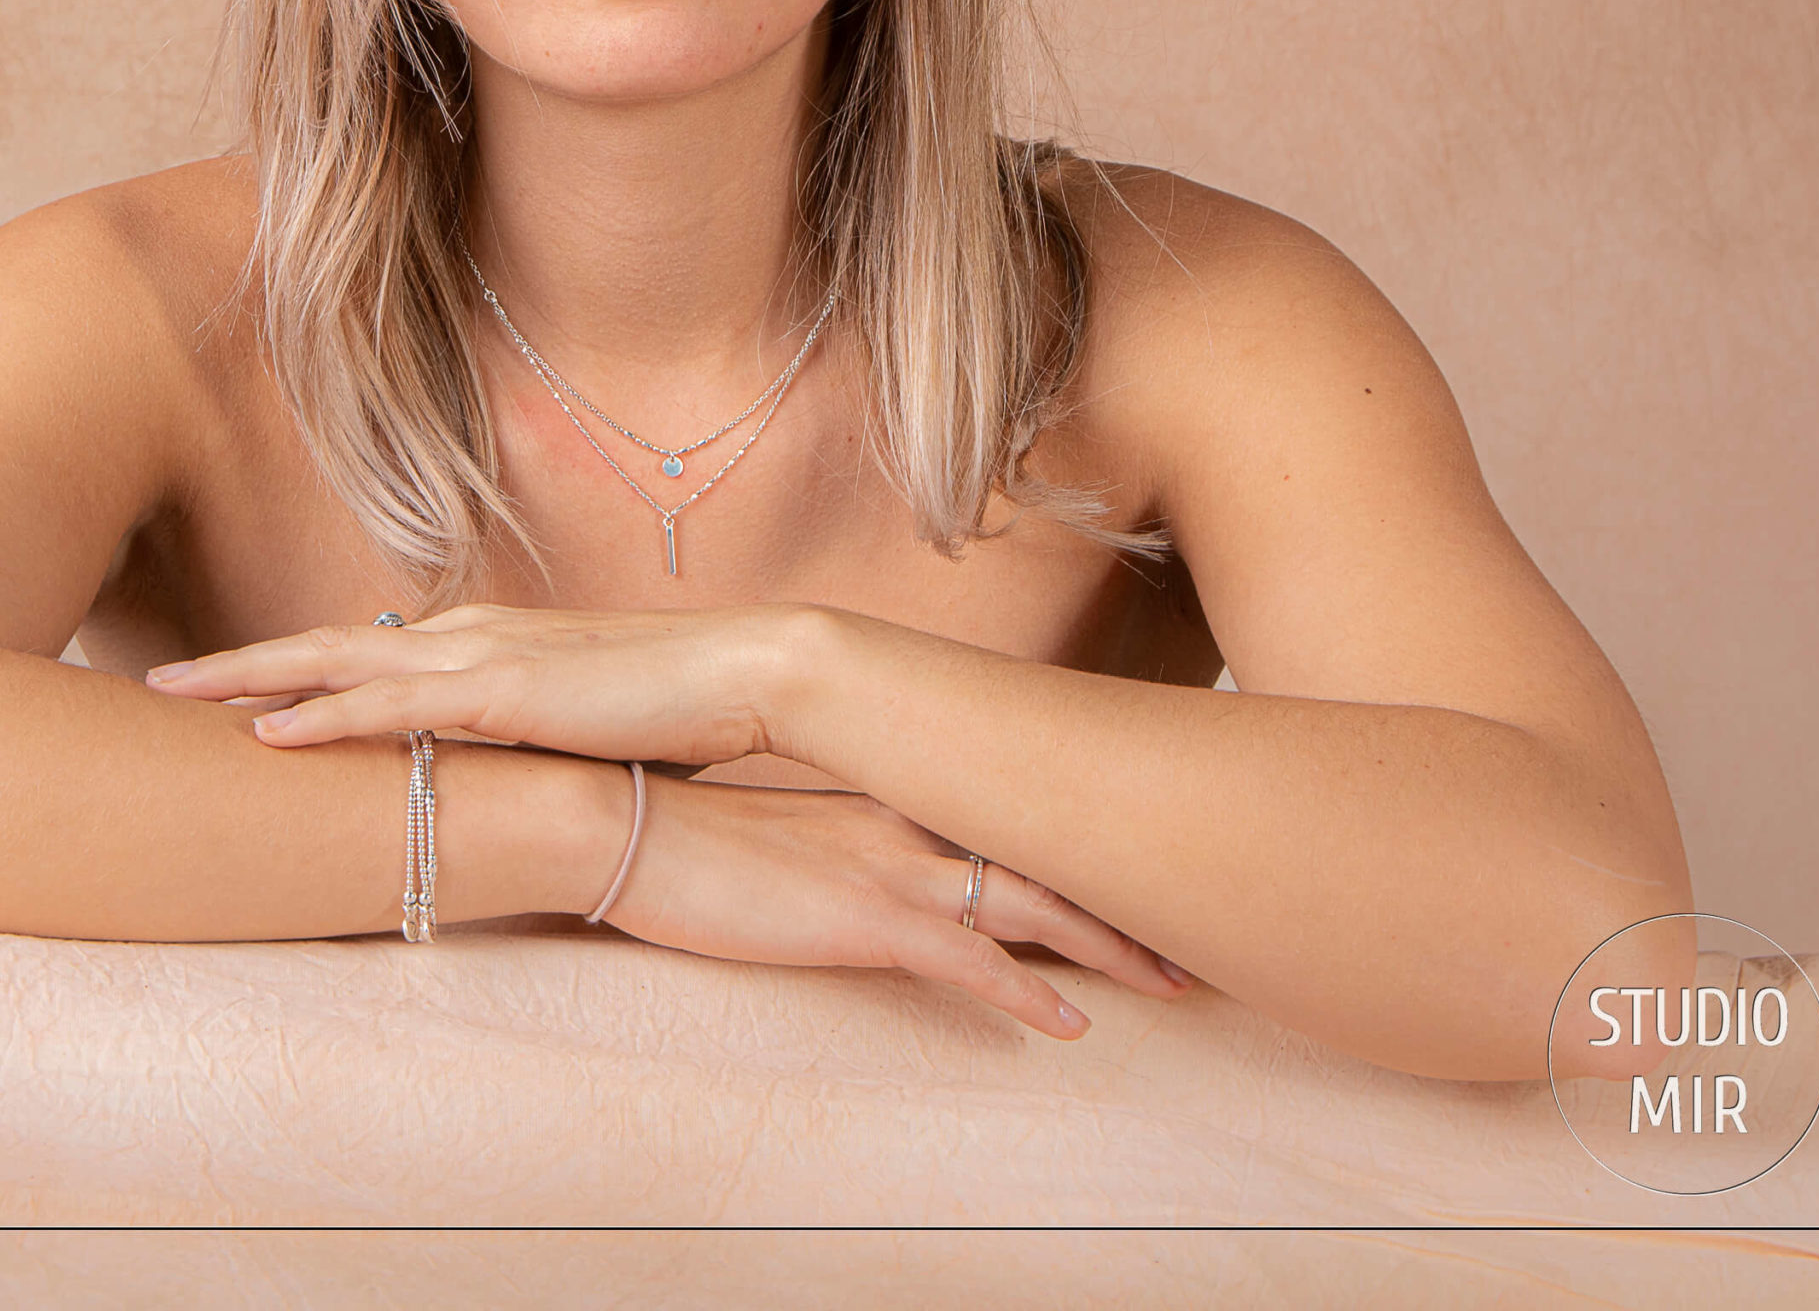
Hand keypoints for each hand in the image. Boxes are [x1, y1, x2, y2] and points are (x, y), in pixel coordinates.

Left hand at [145, 601, 804, 769]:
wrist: (747, 673)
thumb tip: (498, 783)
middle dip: (239, 664)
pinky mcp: (505, 692)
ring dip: (251, 680)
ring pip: (338, 665)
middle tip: (155, 680)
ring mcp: (483, 658)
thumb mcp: (582, 727)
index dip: (292, 668)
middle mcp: (470, 637)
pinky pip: (393, 706)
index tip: (226, 687)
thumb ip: (528, 744)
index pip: (368, 652)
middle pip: (328, 646)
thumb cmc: (677, 709)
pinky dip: (322, 716)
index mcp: (488, 644)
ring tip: (172, 694)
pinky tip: (267, 733)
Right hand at [606, 772, 1189, 1040]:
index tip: (1132, 873)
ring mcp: (887, 866)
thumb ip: (834, 841)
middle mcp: (903, 821)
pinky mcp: (861, 916)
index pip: (1006, 818)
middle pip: (1041, 857)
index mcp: (886, 795)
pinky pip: (967, 961)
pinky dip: (1027, 993)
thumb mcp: (780, 832)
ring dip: (1106, 947)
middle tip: (1191, 940)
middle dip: (1121, 903)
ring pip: (1029, 904)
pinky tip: (1071, 1024)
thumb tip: (857, 869)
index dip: (1077, 849)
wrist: (627, 822)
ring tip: (1171, 983)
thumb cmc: (687, 833)